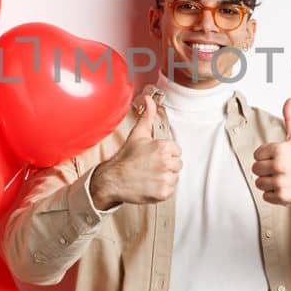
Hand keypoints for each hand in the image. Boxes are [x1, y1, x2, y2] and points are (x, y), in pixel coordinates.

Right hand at [89, 95, 181, 209]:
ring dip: (164, 177)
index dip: (165, 154)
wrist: (113, 179)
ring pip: (174, 177)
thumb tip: (148, 97)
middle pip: (177, 164)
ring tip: (150, 175)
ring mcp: (165, 179)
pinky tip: (150, 184)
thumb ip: (147, 115)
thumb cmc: (126, 157)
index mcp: (164, 147)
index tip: (153, 156)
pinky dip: (161, 189)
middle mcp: (166, 162)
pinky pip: (170, 190)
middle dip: (166, 166)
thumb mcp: (138, 134)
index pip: (177, 151)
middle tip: (150, 167)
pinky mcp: (163, 193)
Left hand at [252, 98, 290, 206]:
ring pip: (259, 183)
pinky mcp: (281, 197)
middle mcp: (279, 166)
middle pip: (256, 169)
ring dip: (269, 183)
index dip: (266, 157)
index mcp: (279, 150)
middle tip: (280, 169)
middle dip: (266, 170)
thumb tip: (289, 100)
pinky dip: (273, 194)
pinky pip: (265, 196)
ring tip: (282, 178)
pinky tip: (283, 188)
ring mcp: (280, 182)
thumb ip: (290, 118)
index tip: (277, 158)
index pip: (257, 155)